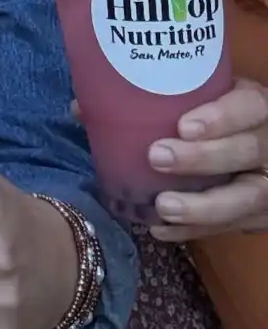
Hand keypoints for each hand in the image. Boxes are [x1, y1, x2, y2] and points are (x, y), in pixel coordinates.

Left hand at [148, 78, 267, 240]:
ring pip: (248, 197)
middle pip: (249, 151)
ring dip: (203, 205)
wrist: (242, 142)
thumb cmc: (204, 114)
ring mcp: (267, 181)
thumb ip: (146, 100)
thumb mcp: (191, 98)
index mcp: (253, 105)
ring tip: (163, 206)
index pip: (250, 105)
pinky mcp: (258, 215)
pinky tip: (161, 230)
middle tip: (157, 157)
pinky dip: (195, 230)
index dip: (222, 117)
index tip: (183, 126)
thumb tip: (80, 108)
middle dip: (204, 158)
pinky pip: (232, 226)